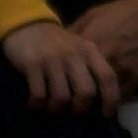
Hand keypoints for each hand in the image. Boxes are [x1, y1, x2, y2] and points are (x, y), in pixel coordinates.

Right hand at [2, 16, 121, 112]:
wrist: (26, 24)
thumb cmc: (56, 43)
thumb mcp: (78, 48)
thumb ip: (89, 68)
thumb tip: (100, 101)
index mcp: (89, 51)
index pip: (108, 77)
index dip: (111, 99)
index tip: (107, 114)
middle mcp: (73, 55)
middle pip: (86, 92)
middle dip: (79, 109)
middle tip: (72, 112)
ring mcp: (52, 59)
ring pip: (62, 97)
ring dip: (56, 109)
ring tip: (51, 108)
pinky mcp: (32, 64)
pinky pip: (39, 95)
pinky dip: (37, 104)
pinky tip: (34, 103)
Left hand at [67, 0, 137, 94]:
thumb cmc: (122, 11)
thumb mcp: (92, 15)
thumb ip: (74, 33)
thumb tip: (58, 48)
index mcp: (89, 43)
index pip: (69, 70)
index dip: (64, 81)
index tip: (61, 87)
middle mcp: (104, 58)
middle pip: (85, 86)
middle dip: (79, 95)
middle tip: (75, 101)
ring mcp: (122, 69)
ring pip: (104, 95)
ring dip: (97, 101)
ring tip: (92, 104)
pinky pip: (123, 96)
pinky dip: (115, 99)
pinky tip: (111, 99)